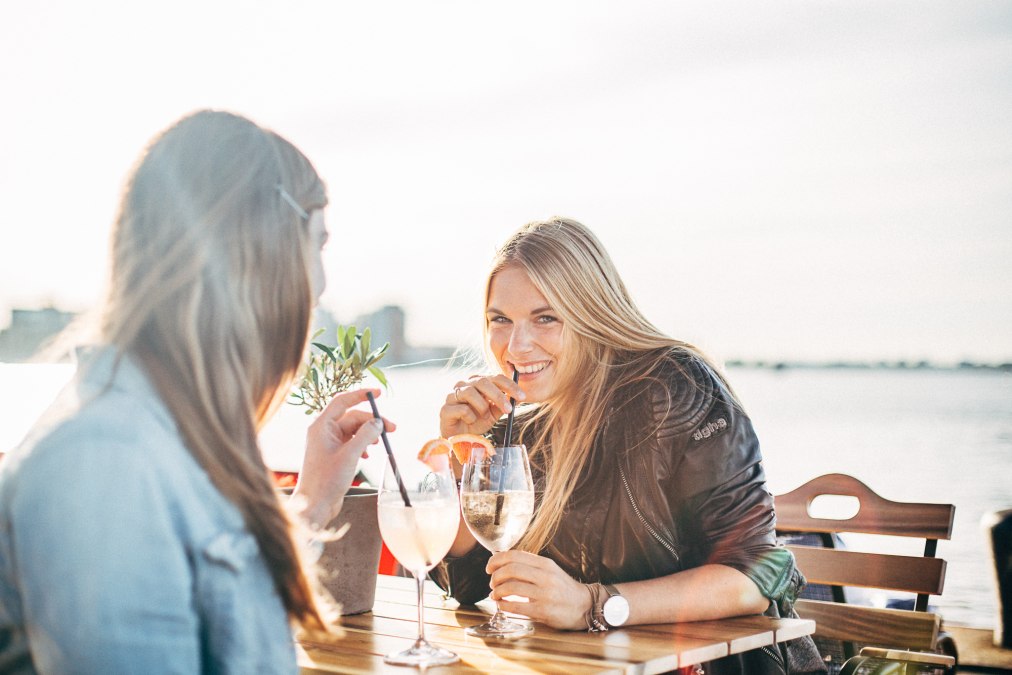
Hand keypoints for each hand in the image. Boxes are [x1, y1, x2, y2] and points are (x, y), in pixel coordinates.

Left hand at [291, 388, 393, 527]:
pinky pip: (351, 442)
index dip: (360, 395)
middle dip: (372, 421)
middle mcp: (323, 431)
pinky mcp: (333, 454)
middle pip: (352, 417)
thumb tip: (378, 422)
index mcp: (321, 426)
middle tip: (392, 429)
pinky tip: (368, 454)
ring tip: (381, 443)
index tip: (378, 393)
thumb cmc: (327, 480)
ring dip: (369, 434)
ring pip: (354, 430)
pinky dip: (363, 444)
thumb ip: (366, 435)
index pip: (342, 401)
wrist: (315, 504)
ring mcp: (328, 443)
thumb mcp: (350, 455)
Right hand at [439, 374, 525, 437]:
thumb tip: (517, 398)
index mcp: (477, 383)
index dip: (510, 385)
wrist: (458, 439)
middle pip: (482, 381)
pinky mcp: (445, 408)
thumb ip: (503, 404)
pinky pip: (462, 409)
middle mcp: (464, 385)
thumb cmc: (475, 422)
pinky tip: (470, 422)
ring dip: (482, 407)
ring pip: (470, 392)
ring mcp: (452, 395)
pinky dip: (470, 417)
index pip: (495, 377)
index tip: (522, 397)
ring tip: (484, 417)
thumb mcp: (493, 413)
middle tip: (508, 410)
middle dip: (498, 396)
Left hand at [485, 550, 589, 629]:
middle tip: (492, 583)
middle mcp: (545, 576)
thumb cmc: (562, 588)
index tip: (489, 568)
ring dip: (497, 591)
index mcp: (545, 563)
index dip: (496, 560)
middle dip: (495, 576)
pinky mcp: (543, 611)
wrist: (584, 606)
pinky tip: (501, 605)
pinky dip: (503, 605)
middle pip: (511, 569)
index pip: (514, 555)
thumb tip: (500, 563)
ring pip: (511, 587)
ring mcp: (545, 594)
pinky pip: (516, 606)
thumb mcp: (549, 571)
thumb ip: (529, 566)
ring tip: (495, 595)